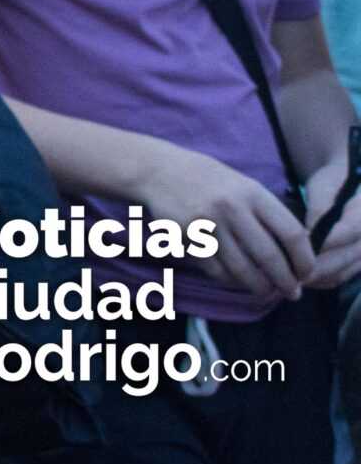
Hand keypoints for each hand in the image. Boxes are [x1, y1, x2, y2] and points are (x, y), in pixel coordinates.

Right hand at [137, 141, 311, 301]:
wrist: (157, 171)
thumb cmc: (206, 178)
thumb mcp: (241, 184)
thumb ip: (265, 212)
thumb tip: (294, 249)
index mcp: (252, 193)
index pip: (292, 233)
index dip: (304, 259)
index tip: (307, 273)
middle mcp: (232, 209)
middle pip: (269, 257)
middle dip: (285, 282)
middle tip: (292, 293)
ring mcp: (208, 225)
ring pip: (242, 269)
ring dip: (259, 287)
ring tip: (266, 292)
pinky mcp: (188, 239)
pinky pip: (216, 270)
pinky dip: (231, 280)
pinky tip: (238, 281)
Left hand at [304, 149, 360, 288]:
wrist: (350, 188)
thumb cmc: (332, 182)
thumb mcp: (323, 187)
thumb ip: (319, 208)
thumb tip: (309, 233)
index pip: (349, 231)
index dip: (326, 242)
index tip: (300, 249)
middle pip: (346, 258)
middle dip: (316, 267)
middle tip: (288, 271)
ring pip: (344, 272)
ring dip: (318, 278)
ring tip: (290, 278)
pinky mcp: (360, 263)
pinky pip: (343, 277)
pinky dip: (324, 280)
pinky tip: (303, 279)